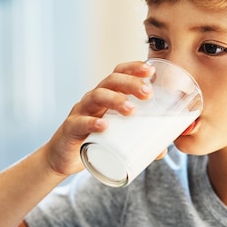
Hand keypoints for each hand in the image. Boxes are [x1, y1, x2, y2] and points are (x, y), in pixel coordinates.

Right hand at [45, 61, 154, 176]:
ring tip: (131, 110)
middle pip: (110, 81)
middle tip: (148, 94)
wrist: (63, 158)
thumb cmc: (93, 141)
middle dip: (130, 83)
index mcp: (106, 96)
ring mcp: (80, 112)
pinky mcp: (71, 129)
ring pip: (96, 96)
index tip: (151, 71)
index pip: (118, 74)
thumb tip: (162, 150)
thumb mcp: (117, 138)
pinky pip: (80, 122)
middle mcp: (93, 99)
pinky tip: (104, 126)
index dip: (133, 68)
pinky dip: (92, 122)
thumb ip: (139, 141)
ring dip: (115, 100)